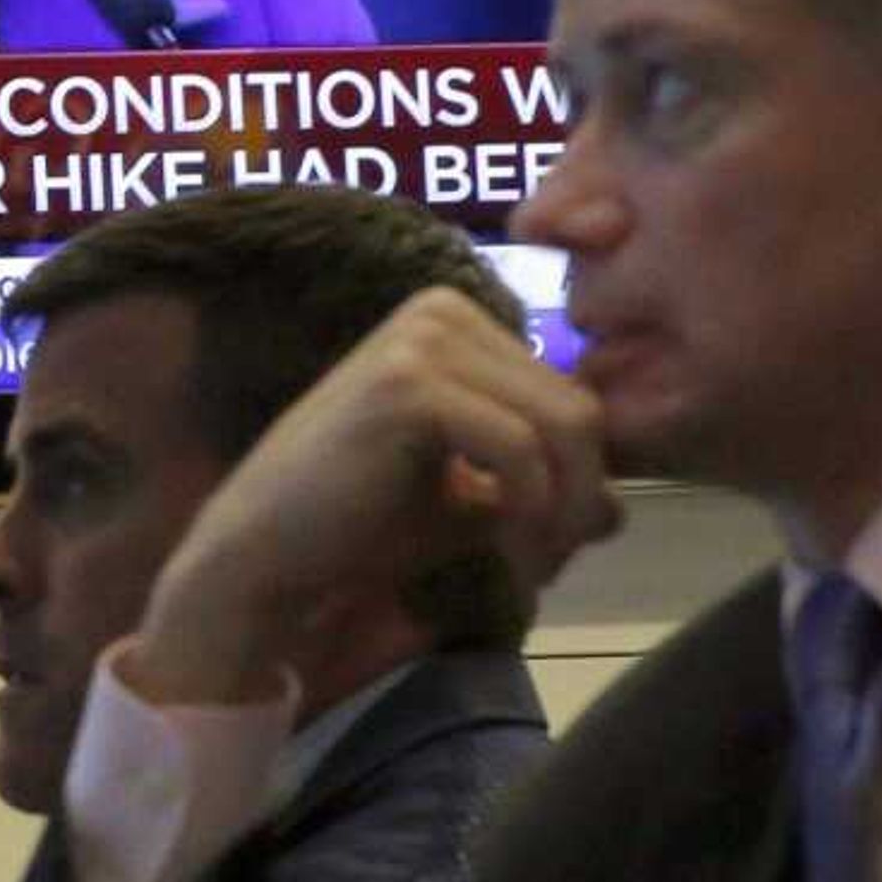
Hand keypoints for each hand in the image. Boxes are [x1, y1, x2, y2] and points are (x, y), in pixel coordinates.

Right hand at [128, 290, 618, 705]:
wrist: (261, 556)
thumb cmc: (357, 528)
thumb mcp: (471, 503)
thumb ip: (540, 491)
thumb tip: (620, 511)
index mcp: (456, 320)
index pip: (570, 394)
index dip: (582, 480)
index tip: (549, 550)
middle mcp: (443, 308)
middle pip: (579, 407)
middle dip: (579, 500)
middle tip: (545, 570)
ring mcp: (424, 338)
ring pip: (564, 426)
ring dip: (562, 514)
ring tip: (530, 572)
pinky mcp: (410, 383)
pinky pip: (522, 450)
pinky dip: (532, 517)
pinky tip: (509, 564)